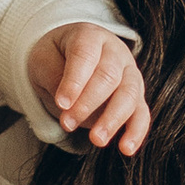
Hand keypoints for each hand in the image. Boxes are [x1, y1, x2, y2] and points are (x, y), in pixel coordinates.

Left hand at [33, 22, 149, 156]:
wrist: (68, 56)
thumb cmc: (55, 57)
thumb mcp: (43, 59)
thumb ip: (53, 75)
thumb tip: (67, 102)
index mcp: (90, 36)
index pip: (85, 56)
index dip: (74, 81)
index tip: (62, 103)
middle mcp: (115, 52)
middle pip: (109, 77)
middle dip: (88, 103)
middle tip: (68, 124)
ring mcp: (129, 73)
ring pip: (129, 95)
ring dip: (112, 120)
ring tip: (97, 140)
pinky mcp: (136, 96)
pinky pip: (141, 113)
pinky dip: (136, 131)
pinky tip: (126, 149)